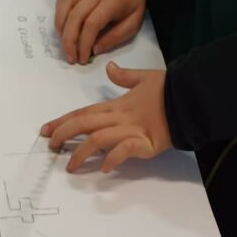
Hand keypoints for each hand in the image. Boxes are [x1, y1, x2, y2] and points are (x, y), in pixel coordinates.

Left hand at [41, 63, 170, 172]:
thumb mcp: (144, 79)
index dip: (62, 121)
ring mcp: (131, 131)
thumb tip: (111, 69)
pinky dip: (114, 158)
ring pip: (98, 139)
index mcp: (116, 105)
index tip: (45, 130)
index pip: (83, 113)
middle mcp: (119, 118)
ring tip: (71, 167)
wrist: (191, 97)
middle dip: (64, 134)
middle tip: (51, 147)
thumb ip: (125, 77)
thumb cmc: (168, 90)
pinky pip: (125, 150)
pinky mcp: (144, 143)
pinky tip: (105, 168)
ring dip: (81, 153)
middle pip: (84, 124)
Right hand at [56, 0, 145, 64]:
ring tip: (65, 43)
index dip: (84, 44)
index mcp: (112, 1)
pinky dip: (59, 12)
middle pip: (75, 17)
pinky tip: (63, 25)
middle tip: (71, 58)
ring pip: (65, 5)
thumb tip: (95, 50)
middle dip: (69, 41)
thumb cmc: (132, 2)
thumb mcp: (133, 23)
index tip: (83, 58)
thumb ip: (115, 37)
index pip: (91, 23)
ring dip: (61, 27)